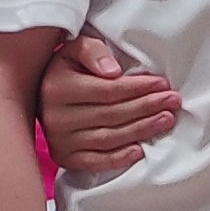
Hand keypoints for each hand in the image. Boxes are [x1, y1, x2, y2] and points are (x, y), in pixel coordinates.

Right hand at [37, 33, 180, 181]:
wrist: (37, 94)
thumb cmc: (64, 69)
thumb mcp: (73, 49)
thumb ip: (92, 51)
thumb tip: (113, 71)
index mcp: (57, 88)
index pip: (107, 90)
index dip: (138, 88)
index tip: (162, 84)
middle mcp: (56, 117)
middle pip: (112, 114)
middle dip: (146, 107)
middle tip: (173, 101)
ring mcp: (59, 140)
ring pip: (108, 138)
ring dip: (141, 130)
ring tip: (166, 120)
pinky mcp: (63, 157)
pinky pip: (95, 161)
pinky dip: (119, 158)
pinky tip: (139, 151)